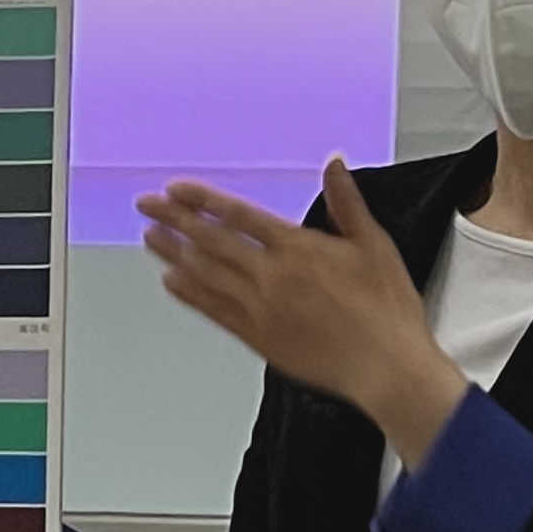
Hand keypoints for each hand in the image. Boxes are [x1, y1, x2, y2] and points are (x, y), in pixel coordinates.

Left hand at [136, 157, 470, 468]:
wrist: (386, 367)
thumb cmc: (386, 310)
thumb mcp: (374, 244)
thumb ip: (347, 203)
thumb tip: (334, 164)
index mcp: (299, 248)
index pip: (239, 215)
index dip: (203, 200)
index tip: (177, 190)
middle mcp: (272, 275)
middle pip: (212, 240)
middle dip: (175, 220)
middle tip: (147, 205)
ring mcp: (261, 308)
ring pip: (206, 273)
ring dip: (174, 252)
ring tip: (150, 237)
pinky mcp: (259, 338)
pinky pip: (215, 311)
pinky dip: (191, 294)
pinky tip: (173, 280)